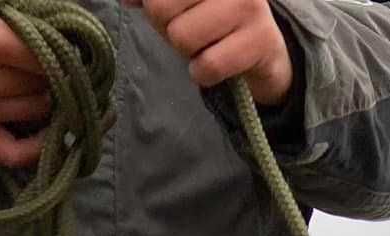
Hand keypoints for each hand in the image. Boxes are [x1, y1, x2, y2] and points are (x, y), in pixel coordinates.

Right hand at [0, 0, 49, 167]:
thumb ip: (12, 15)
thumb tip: (56, 31)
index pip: (47, 57)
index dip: (62, 51)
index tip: (68, 46)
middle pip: (43, 84)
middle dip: (53, 73)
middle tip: (51, 63)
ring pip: (36, 112)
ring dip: (46, 98)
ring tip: (45, 85)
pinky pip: (13, 153)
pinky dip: (37, 147)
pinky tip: (50, 134)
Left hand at [129, 0, 292, 106]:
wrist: (263, 48)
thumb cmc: (213, 16)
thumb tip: (126, 0)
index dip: (151, 4)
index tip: (169, 9)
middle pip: (159, 8)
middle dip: (166, 27)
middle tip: (187, 29)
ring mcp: (247, 4)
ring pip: (182, 37)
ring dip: (186, 52)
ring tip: (203, 45)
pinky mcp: (259, 40)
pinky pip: (208, 65)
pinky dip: (203, 73)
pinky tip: (211, 65)